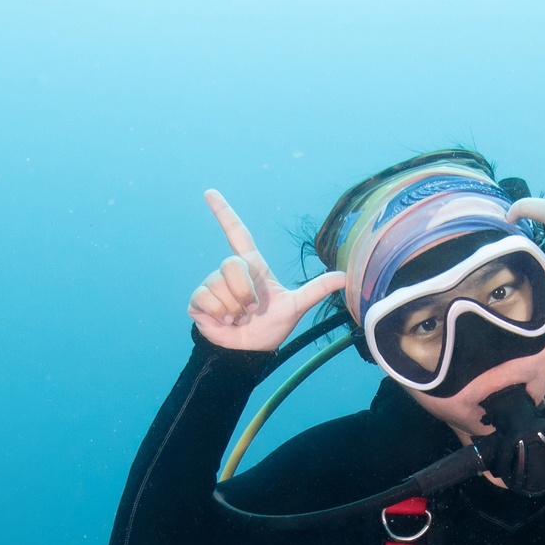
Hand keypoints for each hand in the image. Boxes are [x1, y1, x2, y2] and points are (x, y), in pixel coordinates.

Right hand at [187, 189, 347, 350]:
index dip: (224, 213)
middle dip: (244, 292)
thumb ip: (316, 289)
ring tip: (238, 317)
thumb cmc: (271, 326)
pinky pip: (205, 298)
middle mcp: (231, 272)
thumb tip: (345, 276)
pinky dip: (218, 314)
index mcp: (252, 266)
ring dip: (232, 307)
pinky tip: (224, 322)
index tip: (209, 193)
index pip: (237, 233)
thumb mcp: (295, 307)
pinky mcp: (199, 302)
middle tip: (250, 309)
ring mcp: (213, 285)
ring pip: (219, 285)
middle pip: (231, 265)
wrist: (250, 352)